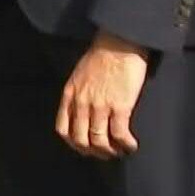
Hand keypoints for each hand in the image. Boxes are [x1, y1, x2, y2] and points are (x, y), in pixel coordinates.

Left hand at [57, 31, 149, 159]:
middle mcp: (82, 102)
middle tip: (105, 153)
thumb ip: (78, 93)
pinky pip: (119, 134)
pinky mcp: (120, 106)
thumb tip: (83, 111)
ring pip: (99, 141)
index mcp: (70, 94)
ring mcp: (100, 105)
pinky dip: (126, 145)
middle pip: (80, 140)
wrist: (119, 42)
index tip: (86, 147)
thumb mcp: (79, 74)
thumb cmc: (102, 55)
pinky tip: (131, 145)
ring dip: (110, 151)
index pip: (63, 129)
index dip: (74, 143)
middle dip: (93, 152)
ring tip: (120, 151)